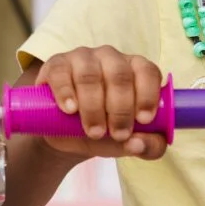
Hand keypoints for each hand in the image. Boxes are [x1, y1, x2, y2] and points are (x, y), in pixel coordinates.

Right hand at [39, 47, 167, 159]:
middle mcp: (111, 59)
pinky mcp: (57, 65)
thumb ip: (148, 147)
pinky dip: (66, 92)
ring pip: (90, 75)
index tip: (143, 120)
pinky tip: (70, 109)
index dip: (148, 95)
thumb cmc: (106, 130)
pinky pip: (61, 73)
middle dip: (121, 109)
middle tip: (118, 134)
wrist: (68, 134)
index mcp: (135, 71)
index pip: (148, 72)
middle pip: (119, 75)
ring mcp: (83, 59)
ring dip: (93, 107)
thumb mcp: (130, 142)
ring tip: (94, 131)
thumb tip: (138, 144)